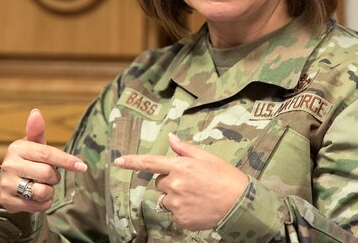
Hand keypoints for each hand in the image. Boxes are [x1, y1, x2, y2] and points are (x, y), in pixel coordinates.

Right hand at [0, 109, 86, 212]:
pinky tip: (36, 197)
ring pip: (43, 191)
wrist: (5, 186)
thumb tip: (36, 112)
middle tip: (48, 176)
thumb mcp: (32, 146)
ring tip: (41, 186)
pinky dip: (43, 203)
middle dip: (54, 178)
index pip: (48, 154)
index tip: (82, 166)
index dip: (67, 161)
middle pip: (48, 174)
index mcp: (18, 148)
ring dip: (49, 192)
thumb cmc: (26, 162)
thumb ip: (37, 132)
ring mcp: (7, 184)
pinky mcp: (7, 201)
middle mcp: (9, 164)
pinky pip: (37, 205)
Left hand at [114, 133, 247, 230]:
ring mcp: (176, 203)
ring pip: (166, 199)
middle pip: (159, 182)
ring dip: (175, 197)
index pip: (149, 162)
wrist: (240, 204)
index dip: (132, 161)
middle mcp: (175, 184)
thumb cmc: (226, 178)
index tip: (118, 161)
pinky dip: (182, 211)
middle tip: (191, 183)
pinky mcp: (180, 219)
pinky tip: (198, 207)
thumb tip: (171, 138)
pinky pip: (174, 213)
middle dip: (170, 181)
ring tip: (196, 196)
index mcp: (180, 166)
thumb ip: (184, 149)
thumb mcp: (207, 158)